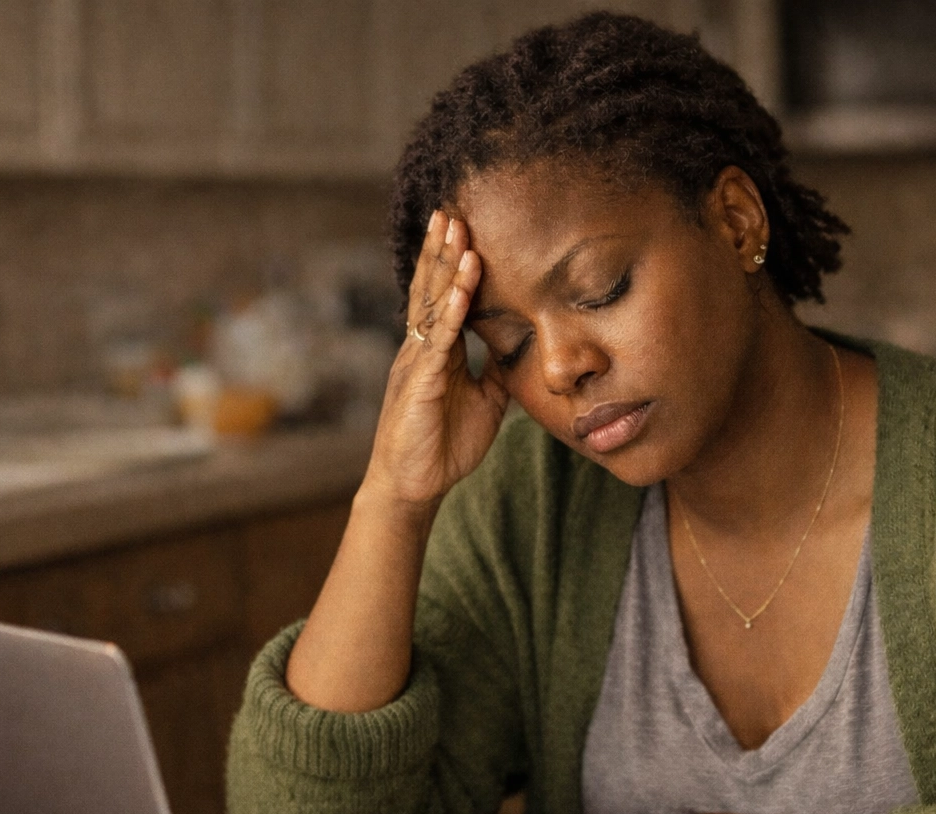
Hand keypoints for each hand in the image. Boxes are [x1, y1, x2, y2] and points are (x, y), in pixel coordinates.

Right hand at [365, 210, 508, 513]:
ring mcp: (418, 362)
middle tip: (450, 207)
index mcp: (436, 351)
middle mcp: (422, 348)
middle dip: (442, 248)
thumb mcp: (485, 401)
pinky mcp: (420, 383)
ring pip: (431, 305)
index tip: (461, 225)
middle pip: (431, 288)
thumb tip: (521, 347)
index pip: (443, 296)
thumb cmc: (443, 446)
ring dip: (445, 267)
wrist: (415, 485)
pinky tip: (460, 287)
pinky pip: (437, 341)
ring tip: (454, 230)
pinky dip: (450, 312)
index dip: (451, 262)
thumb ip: (496, 371)